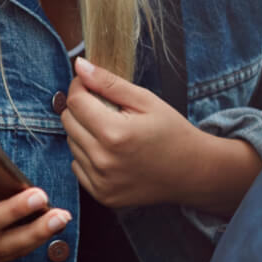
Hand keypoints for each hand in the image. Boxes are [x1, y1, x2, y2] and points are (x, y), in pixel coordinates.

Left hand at [61, 57, 259, 211]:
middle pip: (68, 123)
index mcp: (114, 133)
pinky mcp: (102, 195)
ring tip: (113, 132)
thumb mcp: (146, 100)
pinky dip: (88, 156)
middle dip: (81, 109)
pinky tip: (111, 153)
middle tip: (106, 109)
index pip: (75, 102)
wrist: (193, 172)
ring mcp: (101, 182)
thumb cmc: (173, 132)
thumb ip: (109, 83)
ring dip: (84, 133)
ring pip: (71, 144)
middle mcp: (103, 160)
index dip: (79, 87)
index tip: (90, 84)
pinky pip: (77, 167)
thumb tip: (80, 66)